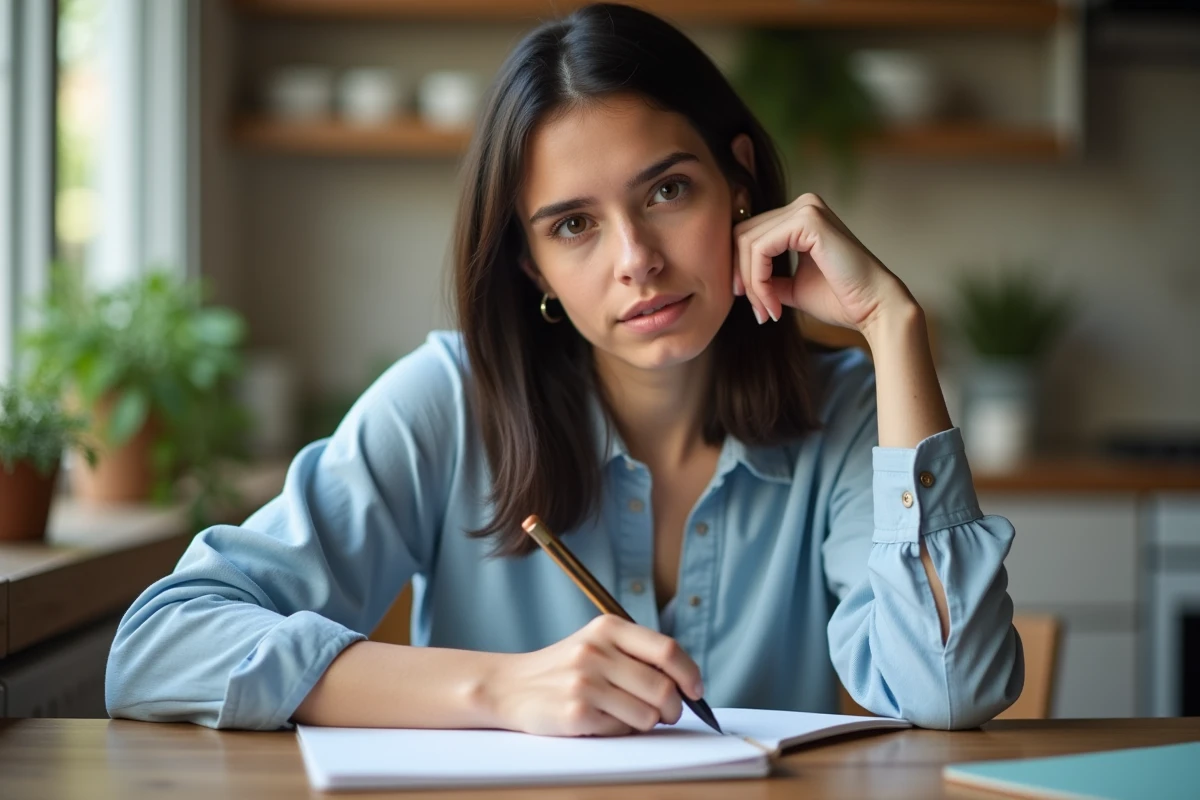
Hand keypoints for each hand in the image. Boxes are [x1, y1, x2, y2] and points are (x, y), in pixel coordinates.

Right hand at [483, 615, 703, 736]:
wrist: (509, 686)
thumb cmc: (565, 669)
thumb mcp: (597, 644)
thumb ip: (637, 655)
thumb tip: (687, 683)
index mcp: (607, 628)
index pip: (667, 650)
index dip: (690, 674)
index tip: (696, 691)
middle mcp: (596, 651)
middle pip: (663, 688)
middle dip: (673, 708)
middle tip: (666, 714)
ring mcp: (585, 682)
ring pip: (647, 715)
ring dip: (645, 722)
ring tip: (625, 715)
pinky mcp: (575, 713)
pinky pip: (621, 731)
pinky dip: (619, 731)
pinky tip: (600, 721)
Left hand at [732, 192, 911, 333]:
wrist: (875, 308)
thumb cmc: (841, 299)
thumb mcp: (791, 287)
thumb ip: (766, 277)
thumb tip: (737, 281)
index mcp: (800, 216)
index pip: (749, 234)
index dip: (741, 270)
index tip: (753, 305)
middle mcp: (803, 205)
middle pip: (743, 235)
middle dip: (742, 277)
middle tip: (759, 311)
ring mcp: (806, 208)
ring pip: (747, 242)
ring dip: (751, 284)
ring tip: (768, 311)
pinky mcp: (808, 220)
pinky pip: (760, 249)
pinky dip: (758, 281)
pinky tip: (774, 305)